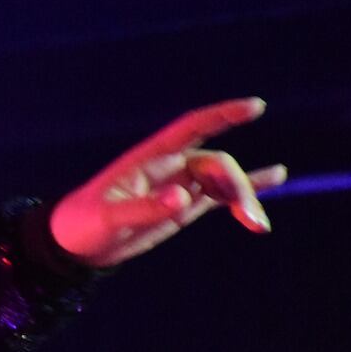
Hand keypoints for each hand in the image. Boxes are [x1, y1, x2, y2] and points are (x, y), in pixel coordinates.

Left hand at [49, 96, 287, 269]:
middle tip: (246, 216)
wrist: (74, 245)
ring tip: (258, 225)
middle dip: (235, 185)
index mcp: (149, 158)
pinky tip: (276, 179)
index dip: (222, 116)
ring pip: (222, 182)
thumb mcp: (109, 219)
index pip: (191, 128)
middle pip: (215, 164)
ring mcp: (178, 186)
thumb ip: (144, 209)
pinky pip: (218, 196)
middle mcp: (168, 167)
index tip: (254, 106)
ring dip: (243, 200)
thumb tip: (183, 198)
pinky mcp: (182, 207)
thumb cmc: (83, 226)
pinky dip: (244, 192)